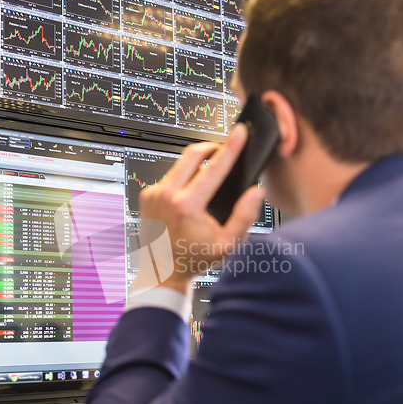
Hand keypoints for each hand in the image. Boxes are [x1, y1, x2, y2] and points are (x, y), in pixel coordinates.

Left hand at [134, 124, 265, 295]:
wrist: (163, 271)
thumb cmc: (194, 259)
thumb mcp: (227, 244)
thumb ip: (245, 216)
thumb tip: (255, 191)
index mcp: (187, 206)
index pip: (214, 168)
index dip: (231, 147)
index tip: (239, 132)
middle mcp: (166, 195)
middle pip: (192, 154)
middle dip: (211, 148)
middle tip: (222, 150)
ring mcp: (153, 194)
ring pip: (179, 165)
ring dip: (195, 166)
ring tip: (206, 180)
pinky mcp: (147, 196)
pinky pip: (168, 177)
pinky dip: (181, 180)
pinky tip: (188, 195)